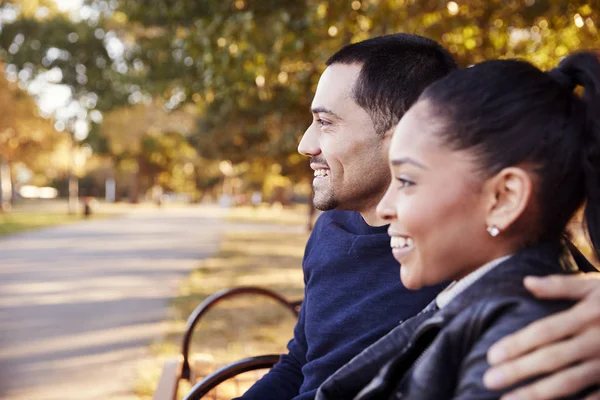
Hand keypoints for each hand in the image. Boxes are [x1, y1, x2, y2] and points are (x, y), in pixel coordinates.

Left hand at [483, 273, 599, 399]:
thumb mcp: (596, 288)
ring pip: (568, 382)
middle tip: (488, 380)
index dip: (516, 344)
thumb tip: (526, 282)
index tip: (491, 356)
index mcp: (586, 317)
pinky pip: (594, 397)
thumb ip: (560, 286)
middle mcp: (595, 341)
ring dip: (537, 393)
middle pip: (550, 358)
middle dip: (518, 371)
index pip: (543, 332)